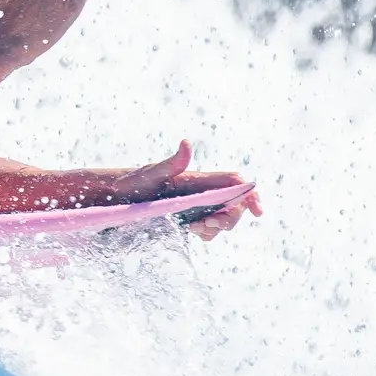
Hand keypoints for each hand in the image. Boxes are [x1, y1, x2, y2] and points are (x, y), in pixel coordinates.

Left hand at [113, 139, 262, 240]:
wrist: (117, 197)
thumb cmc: (133, 183)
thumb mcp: (152, 173)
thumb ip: (172, 163)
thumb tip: (187, 143)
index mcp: (198, 178)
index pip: (234, 183)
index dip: (251, 195)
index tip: (258, 212)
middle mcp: (201, 190)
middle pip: (233, 204)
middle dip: (229, 217)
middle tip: (206, 223)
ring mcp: (195, 205)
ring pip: (222, 218)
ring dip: (216, 227)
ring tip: (195, 227)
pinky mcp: (187, 217)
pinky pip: (207, 228)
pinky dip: (206, 232)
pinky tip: (192, 231)